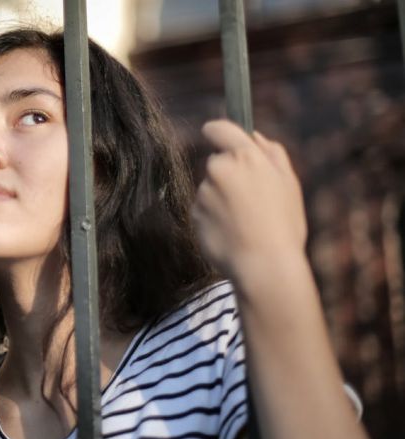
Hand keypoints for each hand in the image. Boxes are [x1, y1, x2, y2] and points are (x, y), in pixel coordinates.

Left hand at [192, 120, 307, 279]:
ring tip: (245, 221)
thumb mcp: (289, 183)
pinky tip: (232, 232)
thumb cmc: (283, 225)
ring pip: (210, 188)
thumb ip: (272, 153)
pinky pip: (203, 210)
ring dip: (221, 198)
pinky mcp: (194, 215)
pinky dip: (214, 217)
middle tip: (252, 198)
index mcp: (244, 157)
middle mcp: (218, 170)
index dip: (218, 132)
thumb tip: (254, 136)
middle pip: (216, 162)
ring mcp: (203, 193)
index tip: (220, 138)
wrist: (264, 266)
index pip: (217, 128)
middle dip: (229, 174)